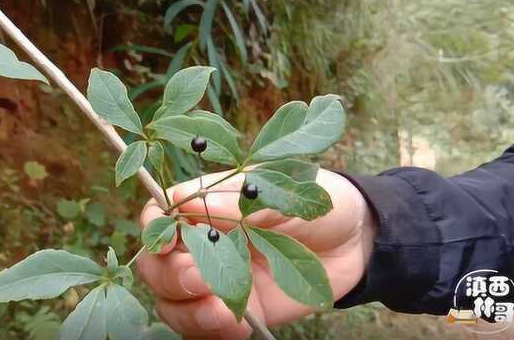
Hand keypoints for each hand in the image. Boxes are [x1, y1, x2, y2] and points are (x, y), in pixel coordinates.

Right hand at [137, 169, 376, 338]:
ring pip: (172, 303)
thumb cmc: (321, 201)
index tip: (169, 241)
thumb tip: (181, 201)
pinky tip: (237, 324)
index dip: (154, 229)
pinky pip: (206, 329)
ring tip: (221, 309)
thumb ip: (235, 199)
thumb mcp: (281, 189)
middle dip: (169, 276)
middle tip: (200, 278)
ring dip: (187, 310)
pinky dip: (212, 331)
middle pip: (156, 266)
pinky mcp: (240, 311)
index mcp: (206, 205)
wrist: (359, 242)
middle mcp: (205, 244)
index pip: (159, 217)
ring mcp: (219, 280)